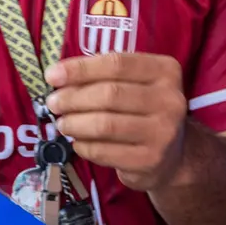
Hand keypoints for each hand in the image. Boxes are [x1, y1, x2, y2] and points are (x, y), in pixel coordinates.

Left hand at [44, 54, 188, 191]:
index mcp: (165, 72)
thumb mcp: (134, 85)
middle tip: (54, 103)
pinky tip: (78, 142)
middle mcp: (170, 100)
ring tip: (62, 123)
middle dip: (73, 98)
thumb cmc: (143, 111)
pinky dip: (83, 146)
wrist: (173, 156)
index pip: (117, 64)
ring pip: (105, 124)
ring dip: (74, 123)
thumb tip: (57, 78)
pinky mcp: (150, 160)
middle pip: (109, 94)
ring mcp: (163, 133)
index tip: (52, 76)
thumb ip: (103, 77)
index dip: (80, 69)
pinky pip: (104, 151)